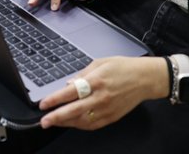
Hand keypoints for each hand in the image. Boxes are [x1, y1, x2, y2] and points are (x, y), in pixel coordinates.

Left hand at [38, 56, 168, 129]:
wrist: (145, 78)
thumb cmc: (123, 68)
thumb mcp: (100, 63)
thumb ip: (82, 74)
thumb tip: (68, 84)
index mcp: (96, 81)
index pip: (70, 92)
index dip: (55, 99)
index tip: (44, 104)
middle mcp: (101, 96)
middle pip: (74, 110)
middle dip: (56, 117)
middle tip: (44, 121)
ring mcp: (107, 109)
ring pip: (82, 121)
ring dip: (66, 123)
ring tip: (55, 122)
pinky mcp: (112, 117)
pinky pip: (93, 125)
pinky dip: (80, 125)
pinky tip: (72, 123)